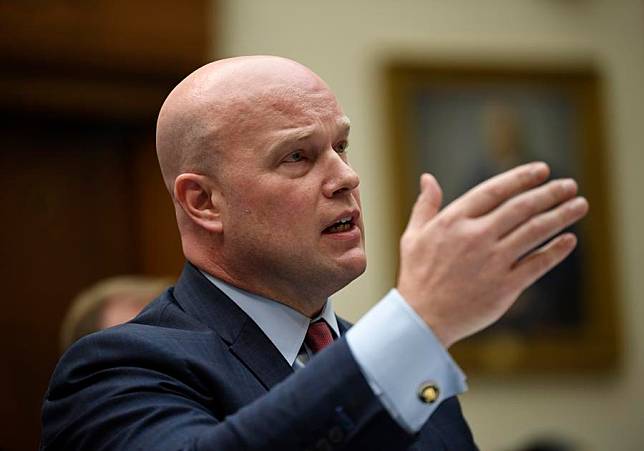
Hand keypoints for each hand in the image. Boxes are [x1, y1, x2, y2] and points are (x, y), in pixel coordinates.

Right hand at [397, 162, 587, 347]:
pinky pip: (537, 264)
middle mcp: (476, 237)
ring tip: (580, 205)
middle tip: (570, 185)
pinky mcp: (505, 286)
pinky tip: (570, 240)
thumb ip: (425, 206)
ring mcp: (492, 262)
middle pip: (521, 207)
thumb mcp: (413, 236)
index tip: (542, 170)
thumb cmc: (417, 276)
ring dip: (561, 216)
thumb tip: (428, 178)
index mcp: (453, 221)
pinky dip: (556, 251)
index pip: (494, 190)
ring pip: (534, 231)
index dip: (520, 178)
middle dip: (550, 193)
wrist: (422, 318)